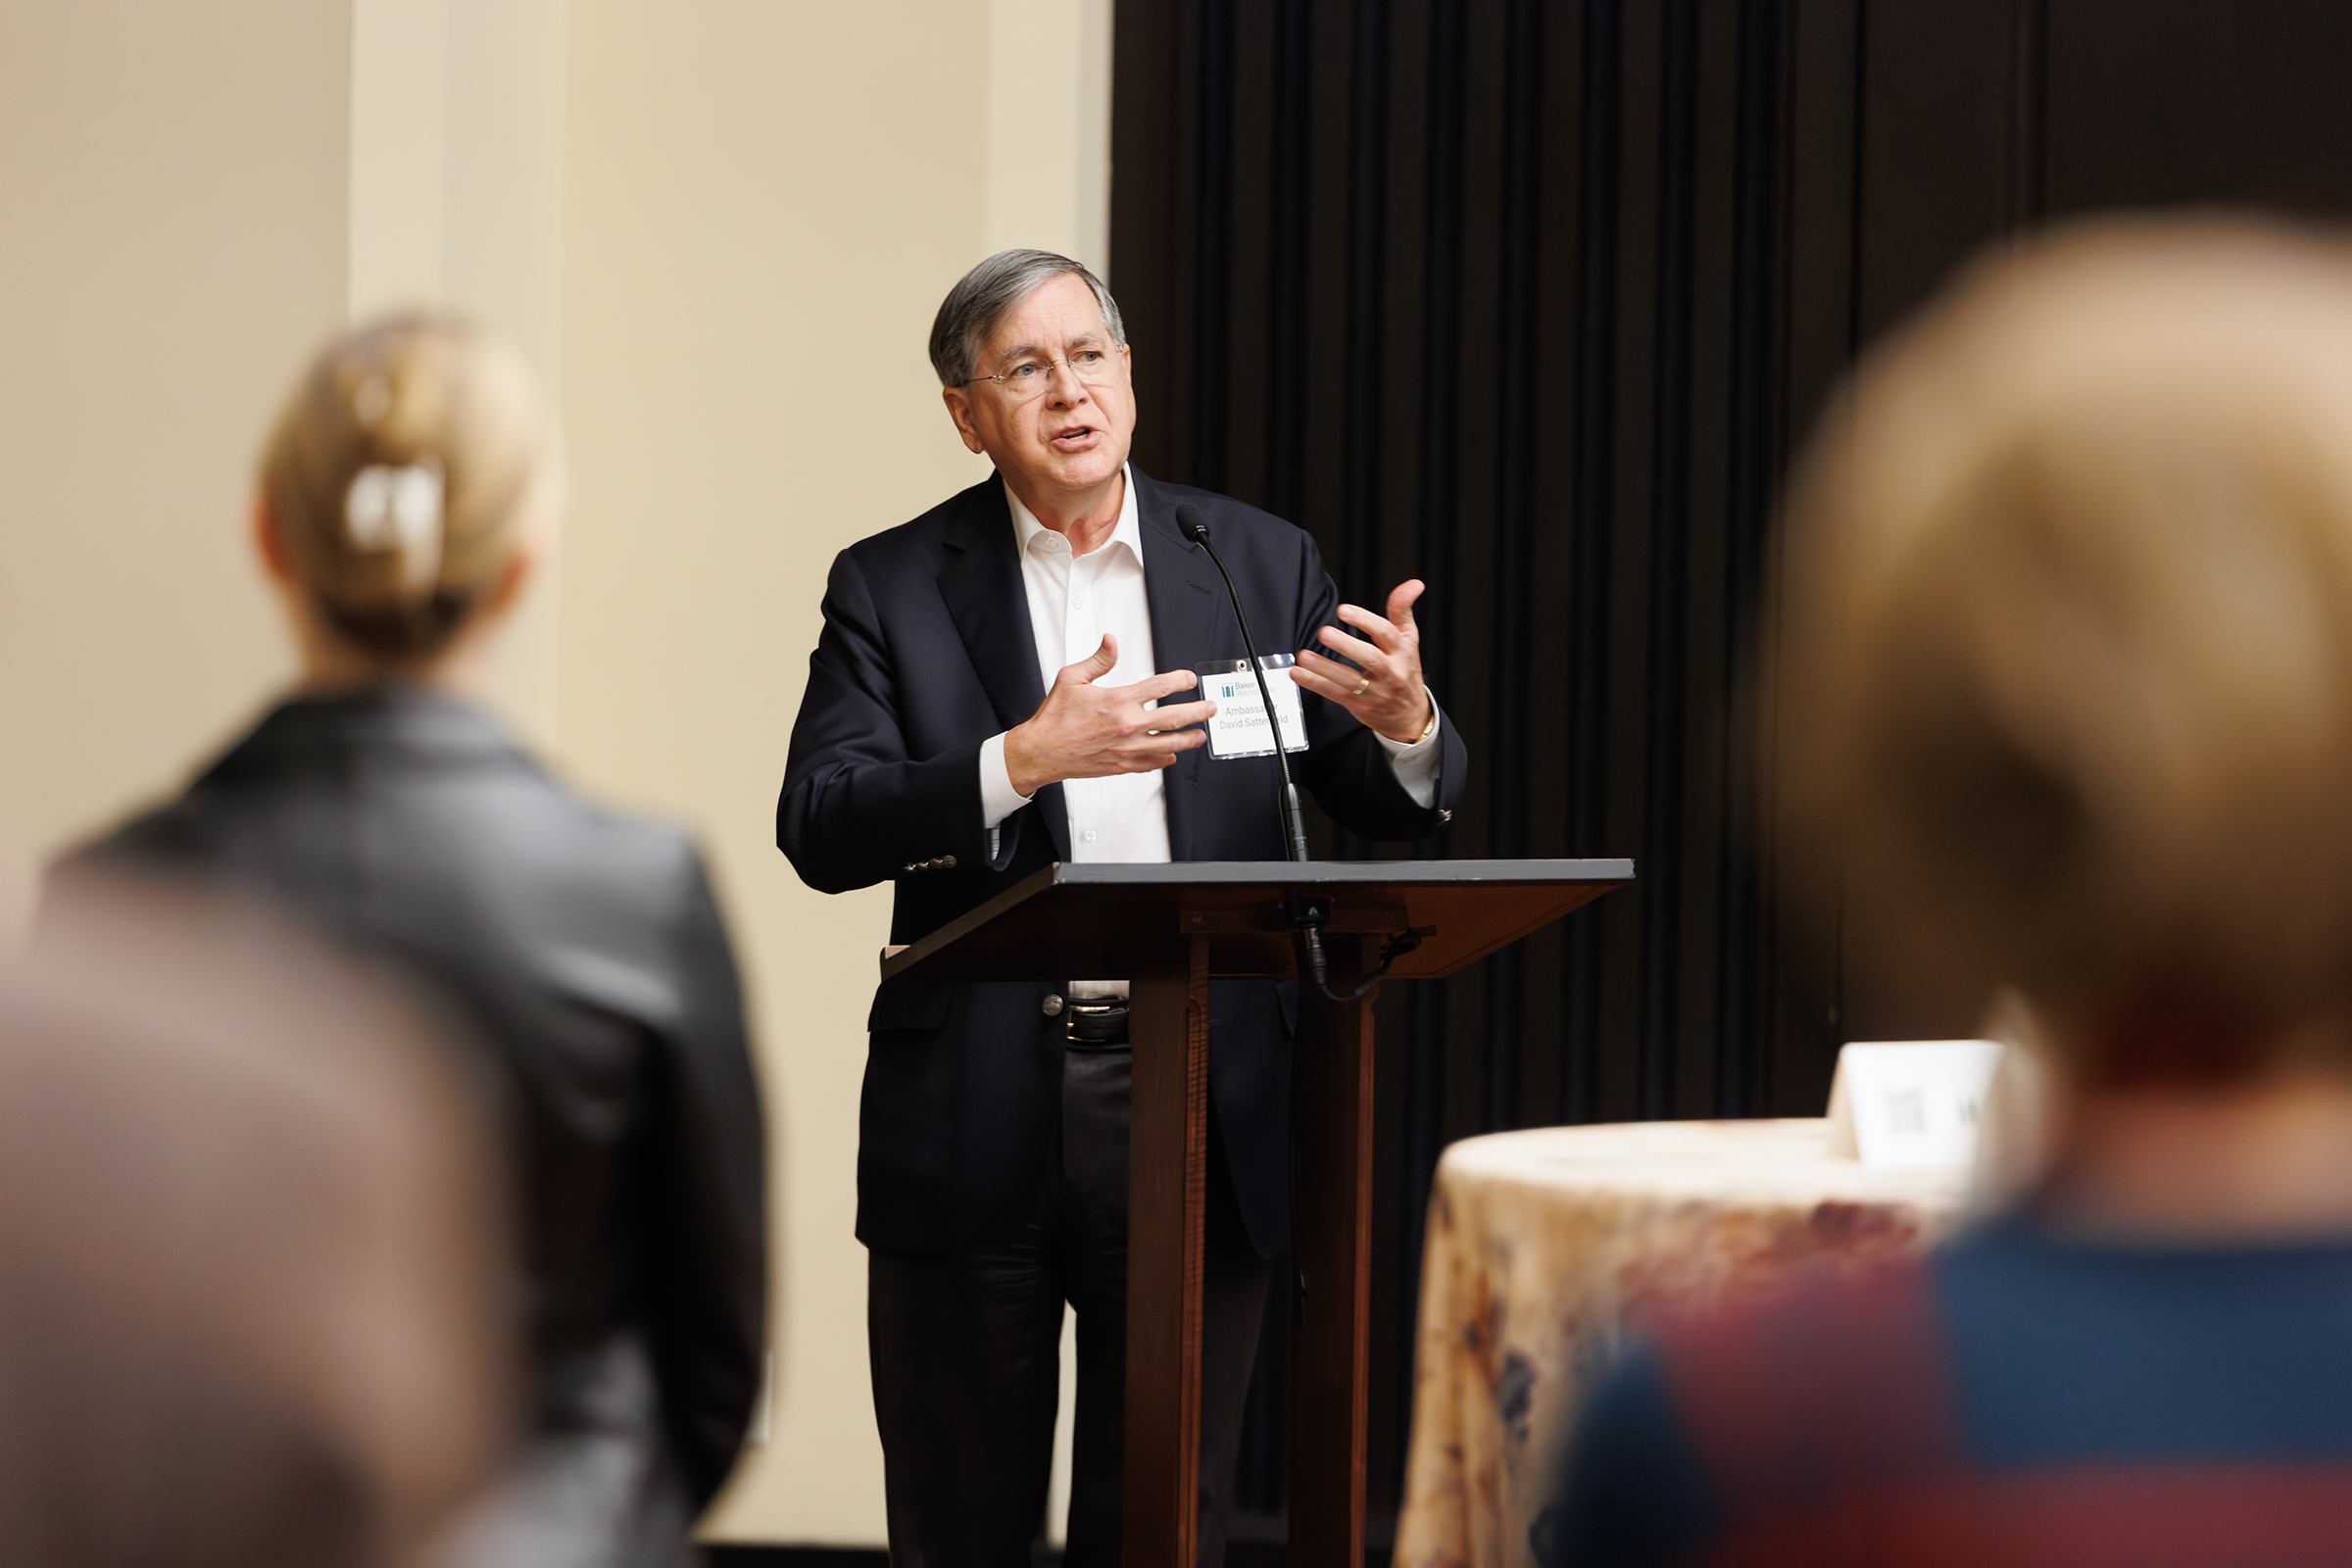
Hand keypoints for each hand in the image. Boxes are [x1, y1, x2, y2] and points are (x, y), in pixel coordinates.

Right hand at [1003, 634, 1219, 796]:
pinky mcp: (1122, 765)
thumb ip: (1098, 660)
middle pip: (1175, 717)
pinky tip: (1172, 753)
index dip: (1181, 680)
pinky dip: (1166, 758)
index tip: (1188, 679)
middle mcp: (1127, 725)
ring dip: (1190, 738)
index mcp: (1117, 701)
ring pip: (1170, 743)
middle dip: (1198, 711)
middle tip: (1209, 708)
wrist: (1042, 751)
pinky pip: (1153, 763)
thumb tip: (1111, 642)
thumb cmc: (1054, 719)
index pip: (1161, 686)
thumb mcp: (1072, 678)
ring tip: (1202, 734)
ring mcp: (1127, 748)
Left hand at [1292, 579, 1432, 742]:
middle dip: (1346, 645)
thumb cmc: (1405, 672)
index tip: (1344, 610)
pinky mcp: (1359, 705)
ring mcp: (1374, 691)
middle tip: (1325, 633)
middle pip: (1370, 658)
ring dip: (1324, 668)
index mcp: (1401, 652)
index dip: (1365, 620)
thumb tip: (1413, 584)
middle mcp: (1390, 671)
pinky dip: (1315, 683)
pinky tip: (1299, 673)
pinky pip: (1335, 693)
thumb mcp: (1409, 640)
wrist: (1409, 715)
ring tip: (1305, 656)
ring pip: (1349, 680)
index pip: (1386, 633)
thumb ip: (1402, 610)